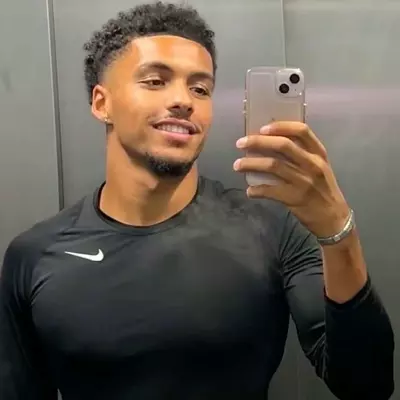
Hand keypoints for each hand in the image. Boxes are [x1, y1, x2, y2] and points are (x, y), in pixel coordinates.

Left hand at [233, 121, 349, 237]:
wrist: (334, 219)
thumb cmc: (323, 190)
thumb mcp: (320, 168)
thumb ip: (302, 155)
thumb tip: (269, 144)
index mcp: (319, 153)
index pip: (301, 131)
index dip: (280, 126)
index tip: (262, 128)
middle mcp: (312, 164)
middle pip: (282, 145)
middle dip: (258, 142)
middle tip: (240, 143)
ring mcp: (304, 181)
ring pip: (272, 165)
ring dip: (251, 164)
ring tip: (237, 165)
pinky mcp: (295, 198)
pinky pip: (270, 190)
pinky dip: (256, 190)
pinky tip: (250, 191)